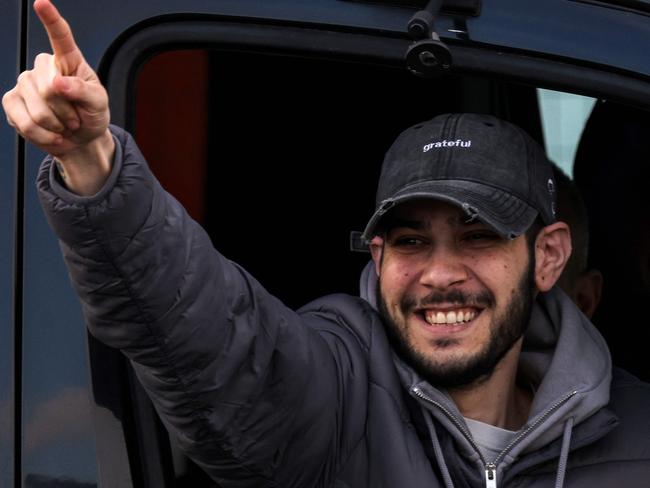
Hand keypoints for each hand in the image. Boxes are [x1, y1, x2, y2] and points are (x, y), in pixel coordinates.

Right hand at [2, 0, 113, 193]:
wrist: (80, 139)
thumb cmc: (92, 115)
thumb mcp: (99, 104)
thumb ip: (84, 92)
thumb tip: (58, 83)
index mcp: (68, 60)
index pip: (60, 37)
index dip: (50, 20)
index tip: (42, 3)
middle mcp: (43, 68)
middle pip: (49, 89)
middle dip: (67, 111)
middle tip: (75, 118)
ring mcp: (24, 83)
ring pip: (37, 109)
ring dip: (56, 125)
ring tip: (65, 125)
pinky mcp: (12, 102)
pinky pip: (24, 122)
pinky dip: (43, 135)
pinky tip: (53, 134)